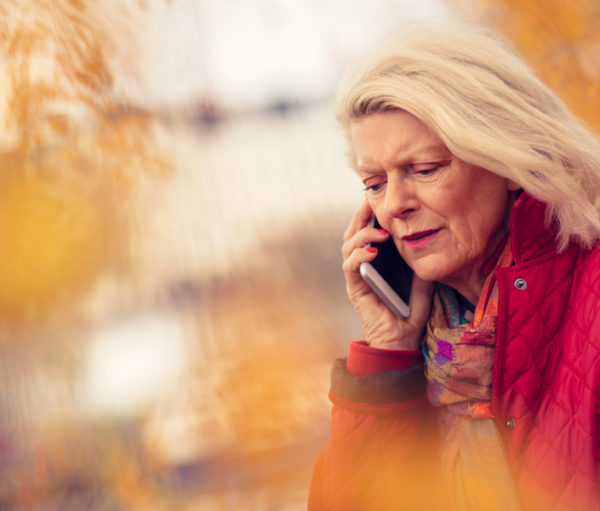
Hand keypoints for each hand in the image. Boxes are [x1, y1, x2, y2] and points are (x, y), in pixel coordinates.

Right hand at [341, 199, 433, 349]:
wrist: (401, 341)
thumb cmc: (409, 313)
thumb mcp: (421, 281)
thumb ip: (417, 261)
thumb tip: (424, 240)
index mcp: (376, 262)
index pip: (367, 232)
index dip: (369, 215)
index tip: (378, 199)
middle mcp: (362, 265)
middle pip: (353, 234)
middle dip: (360, 216)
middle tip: (370, 202)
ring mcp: (357, 276)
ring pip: (348, 246)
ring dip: (362, 235)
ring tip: (380, 232)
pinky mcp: (355, 288)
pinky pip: (350, 267)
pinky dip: (358, 255)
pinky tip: (372, 251)